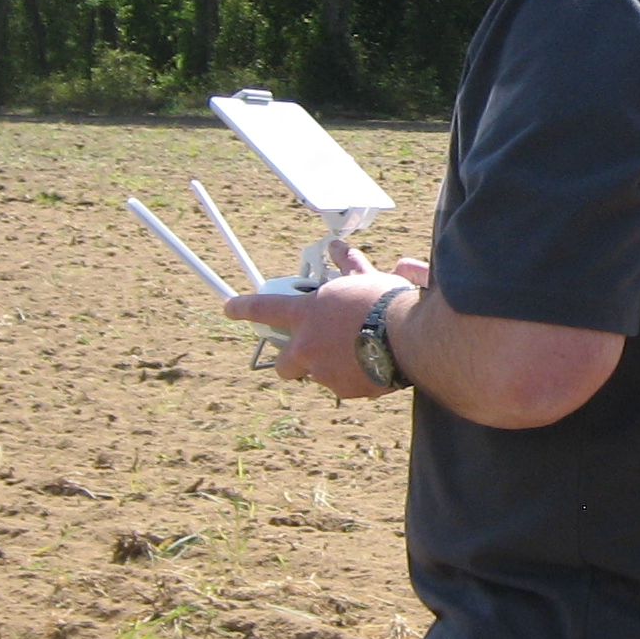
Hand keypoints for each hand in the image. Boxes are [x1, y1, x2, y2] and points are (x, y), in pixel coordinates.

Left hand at [223, 240, 419, 397]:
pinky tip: (375, 365)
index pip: (264, 308)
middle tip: (313, 352)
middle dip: (293, 361)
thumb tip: (339, 247)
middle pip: (284, 363)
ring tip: (361, 353)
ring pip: (319, 374)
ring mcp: (323, 372)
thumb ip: (347, 266)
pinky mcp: (344, 391)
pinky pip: (344, 386)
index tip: (229, 308)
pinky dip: (356, 377)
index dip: (244, 308)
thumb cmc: (387, 303)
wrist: (410, 338)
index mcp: (307, 314)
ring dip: (332, 366)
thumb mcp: (364, 278)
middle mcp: (307, 346)